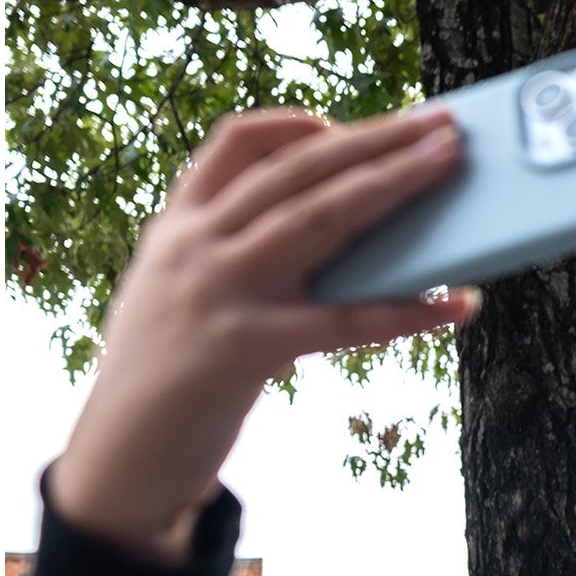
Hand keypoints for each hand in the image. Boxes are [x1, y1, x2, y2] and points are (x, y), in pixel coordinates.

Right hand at [47, 108, 477, 561]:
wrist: (118, 454)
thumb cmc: (165, 374)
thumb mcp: (178, 293)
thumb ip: (231, 256)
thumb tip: (338, 234)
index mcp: (178, 226)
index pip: (234, 145)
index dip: (294, 125)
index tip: (344, 122)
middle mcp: (197, 244)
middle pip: (298, 169)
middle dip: (374, 139)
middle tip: (440, 121)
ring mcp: (220, 290)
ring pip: (320, 217)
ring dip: (392, 184)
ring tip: (448, 164)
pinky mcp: (248, 347)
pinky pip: (346, 320)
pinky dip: (409, 310)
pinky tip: (457, 305)